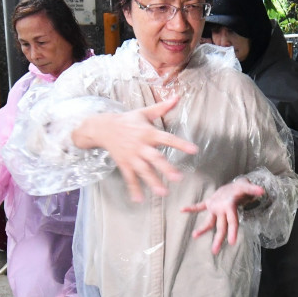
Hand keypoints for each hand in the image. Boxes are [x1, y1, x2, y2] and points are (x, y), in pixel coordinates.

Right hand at [73, 96, 197, 202]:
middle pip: (155, 158)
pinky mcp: (124, 164)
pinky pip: (129, 178)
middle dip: (166, 168)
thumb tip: (177, 96)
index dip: (180, 144)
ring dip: (153, 182)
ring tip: (163, 193)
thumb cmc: (128, 120)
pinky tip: (140, 200)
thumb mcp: (144, 112)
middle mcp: (141, 146)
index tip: (194, 150)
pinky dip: (133, 189)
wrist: (103, 127)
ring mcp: (132, 156)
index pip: (167, 139)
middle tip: (178, 178)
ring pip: (143, 171)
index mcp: (148, 133)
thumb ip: (163, 107)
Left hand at [181, 178, 264, 254]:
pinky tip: (182, 210)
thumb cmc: (242, 188)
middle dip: (219, 239)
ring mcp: (216, 209)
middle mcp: (223, 212)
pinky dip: (192, 208)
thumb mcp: (247, 187)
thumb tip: (261, 191)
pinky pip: (200, 207)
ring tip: (195, 235)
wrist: (236, 187)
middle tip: (215, 251)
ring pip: (210, 221)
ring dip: (203, 229)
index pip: (233, 222)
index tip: (233, 242)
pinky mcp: (210, 203)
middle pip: (221, 227)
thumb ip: (253, 189)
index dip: (233, 231)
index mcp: (231, 208)